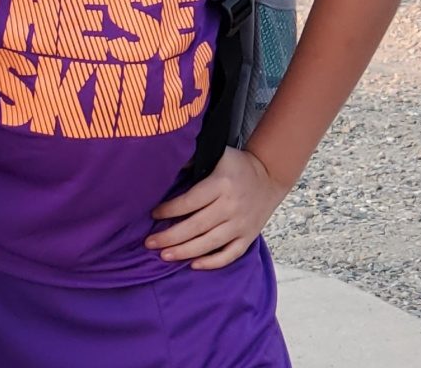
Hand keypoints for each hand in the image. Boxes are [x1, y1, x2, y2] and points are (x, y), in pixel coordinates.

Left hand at [144, 147, 293, 269]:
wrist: (271, 176)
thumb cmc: (237, 166)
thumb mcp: (218, 154)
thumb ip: (193, 160)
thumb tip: (166, 164)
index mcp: (221, 184)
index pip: (190, 201)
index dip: (170, 210)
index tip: (153, 214)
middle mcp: (232, 206)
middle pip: (197, 226)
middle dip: (170, 237)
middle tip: (149, 243)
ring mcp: (242, 224)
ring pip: (210, 243)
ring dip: (185, 252)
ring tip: (164, 255)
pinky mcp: (249, 236)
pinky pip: (231, 254)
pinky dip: (213, 262)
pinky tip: (194, 265)